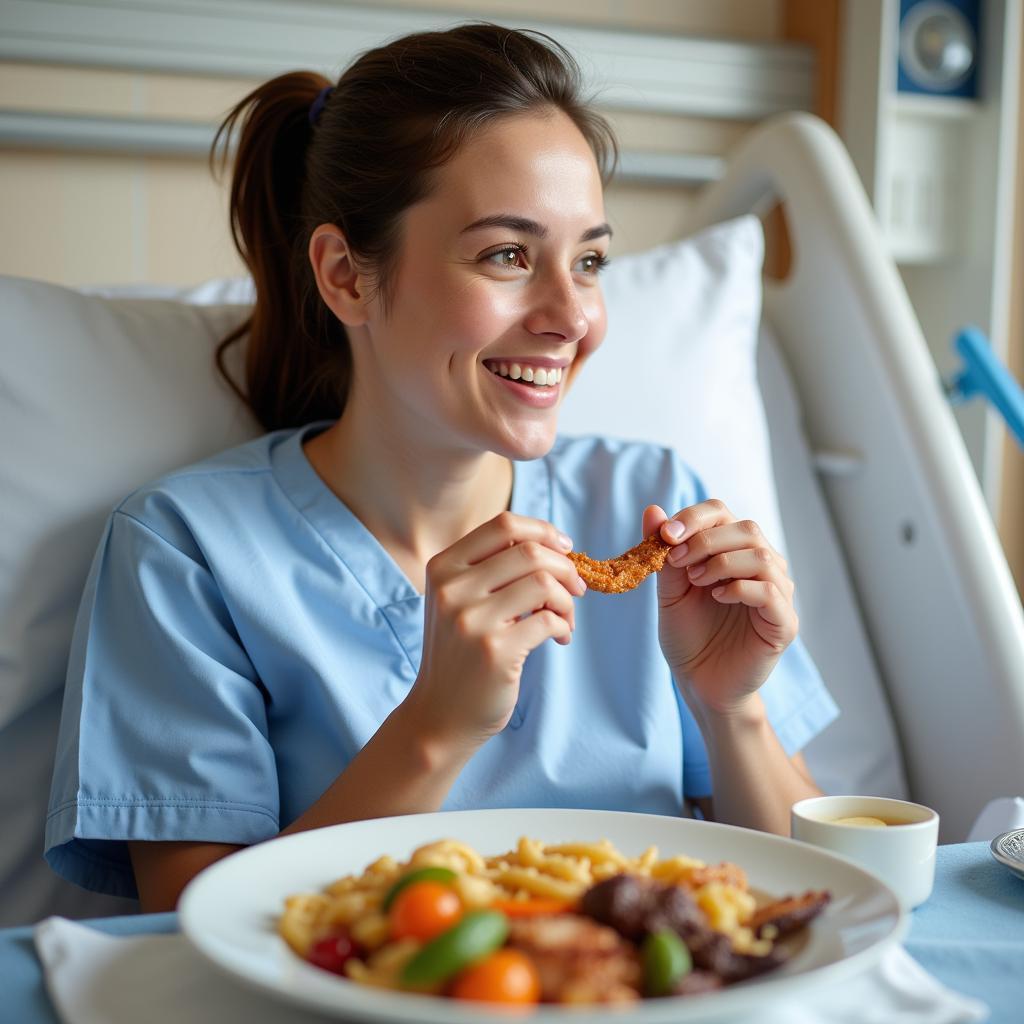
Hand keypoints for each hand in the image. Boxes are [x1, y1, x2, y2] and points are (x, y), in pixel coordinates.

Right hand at [408, 511, 586, 748]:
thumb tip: (555, 544)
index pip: (504, 524)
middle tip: (576, 589)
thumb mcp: (459, 600)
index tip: (565, 549)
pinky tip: (560, 639)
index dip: (544, 531)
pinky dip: (565, 627)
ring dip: (567, 600)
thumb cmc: (460, 652)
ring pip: (544, 583)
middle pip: (530, 551)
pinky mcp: (494, 651)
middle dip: (566, 568)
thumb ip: (492, 568)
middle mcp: (452, 589)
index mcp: (443, 567)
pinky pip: (549, 621)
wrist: (440, 715)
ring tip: (566, 619)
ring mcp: (471, 620)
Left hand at [643, 501, 797, 716]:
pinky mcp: (783, 623)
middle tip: (676, 560)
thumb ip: (665, 553)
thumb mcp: (669, 590)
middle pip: (746, 529)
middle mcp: (762, 566)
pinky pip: (771, 592)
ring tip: (695, 581)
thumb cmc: (688, 635)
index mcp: (734, 552)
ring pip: (761, 556)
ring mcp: (778, 593)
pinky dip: (740, 588)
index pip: (722, 513)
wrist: (700, 683)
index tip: (666, 535)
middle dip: (706, 539)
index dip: (694, 517)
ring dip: (722, 562)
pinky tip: (717, 598)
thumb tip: (652, 510)